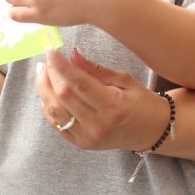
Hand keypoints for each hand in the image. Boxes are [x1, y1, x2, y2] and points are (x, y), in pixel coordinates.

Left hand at [36, 47, 172, 150]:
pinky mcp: (81, 143)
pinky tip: (47, 91)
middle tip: (47, 59)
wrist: (150, 131)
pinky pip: (56, 124)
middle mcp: (98, 125)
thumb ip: (96, 69)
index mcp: (113, 107)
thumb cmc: (141, 103)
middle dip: (50, 74)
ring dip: (44, 89)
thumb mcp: (125, 80)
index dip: (61, 66)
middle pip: (62, 97)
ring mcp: (88, 137)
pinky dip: (47, 106)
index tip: (51, 50)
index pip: (79, 84)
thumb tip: (72, 54)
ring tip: (43, 72)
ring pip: (54, 111)